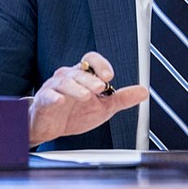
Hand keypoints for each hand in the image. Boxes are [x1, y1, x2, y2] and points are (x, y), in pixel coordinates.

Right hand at [28, 52, 147, 146]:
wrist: (50, 127)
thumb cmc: (74, 113)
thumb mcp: (103, 107)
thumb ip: (122, 98)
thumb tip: (143, 91)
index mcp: (83, 76)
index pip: (91, 60)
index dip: (100, 64)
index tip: (109, 75)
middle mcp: (68, 77)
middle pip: (79, 72)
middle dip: (91, 79)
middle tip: (100, 87)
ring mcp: (54, 88)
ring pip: (65, 82)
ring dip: (76, 88)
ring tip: (86, 96)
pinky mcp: (44, 102)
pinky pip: (48, 96)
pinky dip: (54, 98)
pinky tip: (60, 101)